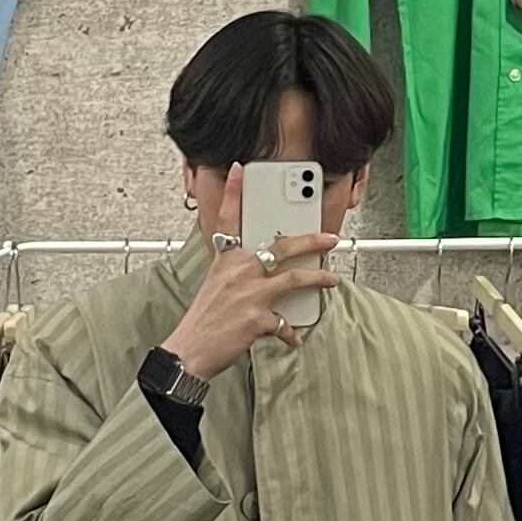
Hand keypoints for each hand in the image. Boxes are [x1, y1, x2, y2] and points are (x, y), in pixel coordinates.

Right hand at [165, 163, 339, 378]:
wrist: (190, 350)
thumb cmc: (202, 322)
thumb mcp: (215, 287)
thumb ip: (237, 275)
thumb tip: (260, 276)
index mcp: (226, 261)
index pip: (229, 221)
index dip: (234, 193)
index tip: (240, 169)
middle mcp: (239, 272)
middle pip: (281, 247)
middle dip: (310, 240)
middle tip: (329, 238)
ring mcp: (250, 294)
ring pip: (294, 278)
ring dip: (318, 278)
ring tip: (331, 279)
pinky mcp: (257, 320)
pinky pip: (284, 324)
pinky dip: (291, 333)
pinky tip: (294, 338)